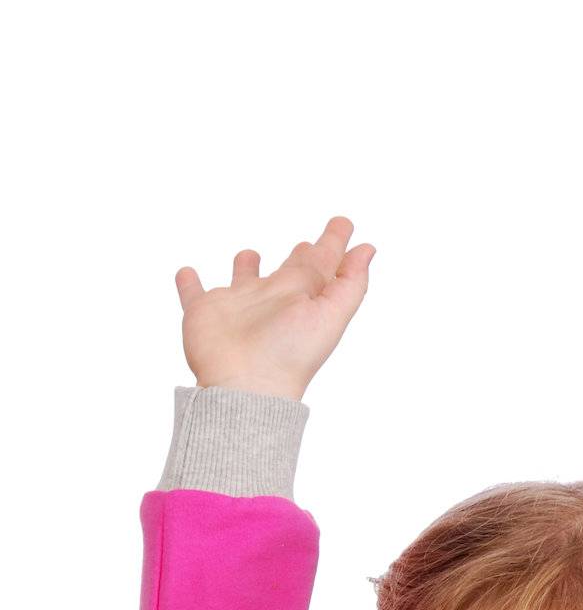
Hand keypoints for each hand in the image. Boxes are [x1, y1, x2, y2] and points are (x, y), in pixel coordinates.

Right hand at [174, 217, 376, 401]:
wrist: (245, 385)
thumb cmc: (290, 354)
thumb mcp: (330, 315)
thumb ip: (349, 283)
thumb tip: (368, 250)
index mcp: (302, 297)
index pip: (322, 264)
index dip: (334, 244)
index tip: (344, 224)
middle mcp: (272, 299)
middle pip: (288, 272)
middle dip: (299, 256)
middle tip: (306, 244)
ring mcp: (237, 306)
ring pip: (242, 280)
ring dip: (245, 266)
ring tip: (249, 254)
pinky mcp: (204, 313)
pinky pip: (194, 294)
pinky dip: (188, 284)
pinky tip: (186, 274)